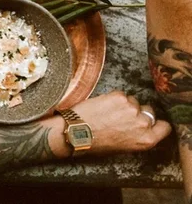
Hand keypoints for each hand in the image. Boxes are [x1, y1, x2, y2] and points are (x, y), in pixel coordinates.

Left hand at [46, 90, 169, 156]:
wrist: (77, 132)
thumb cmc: (98, 142)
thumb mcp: (126, 147)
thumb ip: (139, 136)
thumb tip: (144, 127)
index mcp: (146, 139)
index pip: (164, 127)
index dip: (156, 124)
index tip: (150, 122)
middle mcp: (143, 124)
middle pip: (149, 112)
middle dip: (139, 113)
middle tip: (123, 117)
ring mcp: (132, 108)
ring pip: (134, 101)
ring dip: (125, 105)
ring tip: (110, 113)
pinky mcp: (119, 97)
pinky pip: (122, 94)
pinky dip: (114, 98)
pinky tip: (104, 106)